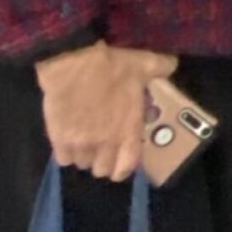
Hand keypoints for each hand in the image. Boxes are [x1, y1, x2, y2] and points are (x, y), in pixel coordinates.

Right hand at [35, 43, 176, 181]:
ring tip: (84, 143)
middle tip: (101, 149)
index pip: (128, 164)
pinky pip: (62, 159)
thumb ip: (161, 67)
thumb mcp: (145, 63)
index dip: (124, 169)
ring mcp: (81, 142)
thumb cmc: (111, 64)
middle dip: (103, 162)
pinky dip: (65, 153)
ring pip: (82, 164)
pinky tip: (66, 141)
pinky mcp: (58, 138)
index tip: (120, 167)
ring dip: (84, 156)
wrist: (73, 62)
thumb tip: (173, 65)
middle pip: (102, 169)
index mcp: (128, 128)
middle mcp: (105, 141)